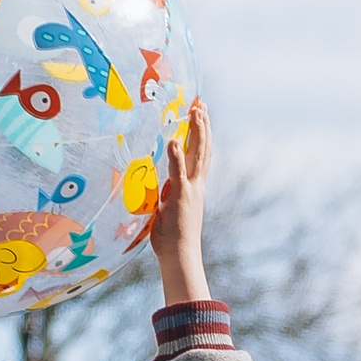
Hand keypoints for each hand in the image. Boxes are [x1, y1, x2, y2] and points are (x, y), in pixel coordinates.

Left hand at [149, 94, 211, 305]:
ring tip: (196, 112)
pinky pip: (177, 172)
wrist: (180, 256)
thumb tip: (157, 186)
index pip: (201, 155)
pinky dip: (176, 156)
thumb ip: (165, 194)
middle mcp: (197, 185)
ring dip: (196, 132)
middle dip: (203, 125)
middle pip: (203, 149)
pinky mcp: (180, 197)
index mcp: (195, 187)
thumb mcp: (167, 208)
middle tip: (201, 104)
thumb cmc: (171, 238)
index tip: (201, 114)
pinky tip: (173, 140)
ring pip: (197, 155)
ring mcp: (190, 190)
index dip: (202, 134)